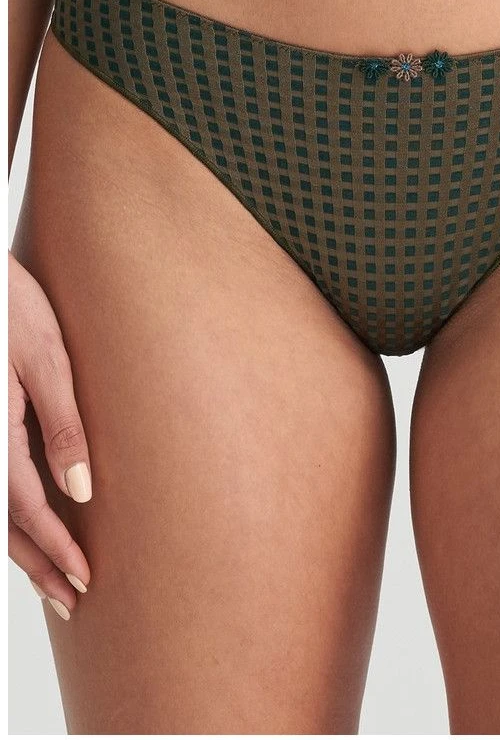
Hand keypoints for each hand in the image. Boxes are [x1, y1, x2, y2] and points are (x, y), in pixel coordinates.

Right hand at [8, 251, 91, 618]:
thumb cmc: (12, 307)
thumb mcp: (47, 361)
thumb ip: (64, 427)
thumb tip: (81, 490)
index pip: (27, 509)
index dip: (56, 549)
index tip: (84, 580)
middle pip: (4, 521)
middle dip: (38, 564)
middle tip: (70, 600)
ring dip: (21, 547)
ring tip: (52, 579)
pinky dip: (9, 514)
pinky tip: (29, 522)